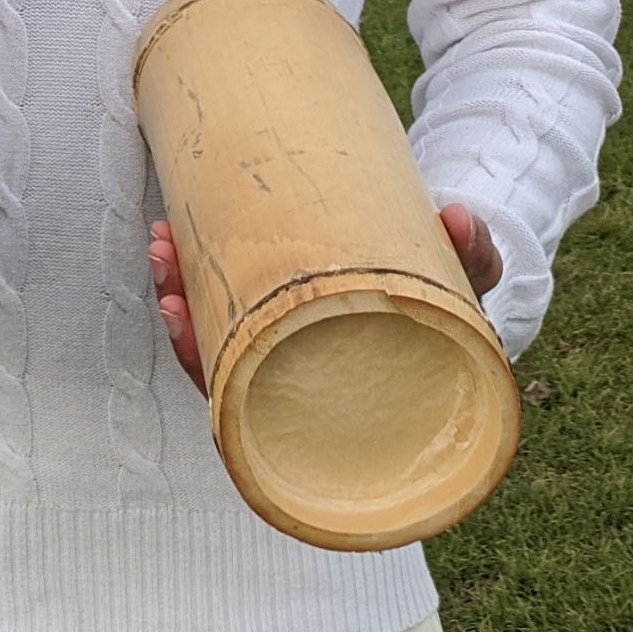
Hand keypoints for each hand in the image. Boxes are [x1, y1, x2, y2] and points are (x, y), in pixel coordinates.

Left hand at [149, 204, 503, 400]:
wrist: (445, 278)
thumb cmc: (447, 306)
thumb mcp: (463, 286)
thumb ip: (468, 259)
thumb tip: (458, 220)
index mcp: (339, 404)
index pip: (254, 411)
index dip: (208, 369)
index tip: (181, 317)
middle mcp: (299, 383)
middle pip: (221, 369)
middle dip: (183, 320)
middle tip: (167, 268)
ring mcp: (280, 346)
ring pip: (214, 335)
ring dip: (181, 288)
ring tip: (164, 238)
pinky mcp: (272, 308)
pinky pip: (223, 302)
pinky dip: (198, 271)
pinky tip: (177, 232)